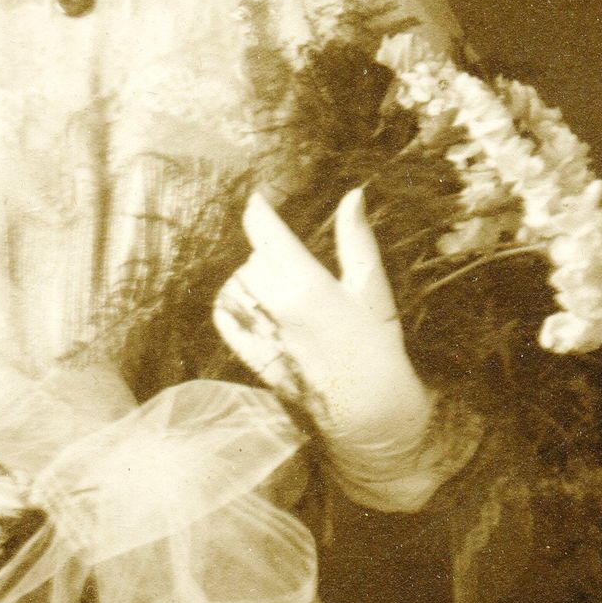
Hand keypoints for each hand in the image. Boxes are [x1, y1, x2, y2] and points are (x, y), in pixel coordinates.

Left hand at [213, 187, 435, 469]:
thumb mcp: (372, 287)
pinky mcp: (250, 353)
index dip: (258, 210)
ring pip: (238, 283)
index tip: (258, 199)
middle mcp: (277, 307)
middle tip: (294, 261)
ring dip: (253, 276)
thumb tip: (353, 194)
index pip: (266, 233)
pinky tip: (253, 303)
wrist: (366, 407)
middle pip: (254, 257)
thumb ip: (356, 239)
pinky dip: (233, 303)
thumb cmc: (376, 344)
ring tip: (279, 286)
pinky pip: (225, 315)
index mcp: (308, 285)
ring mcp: (260, 332)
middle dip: (269, 251)